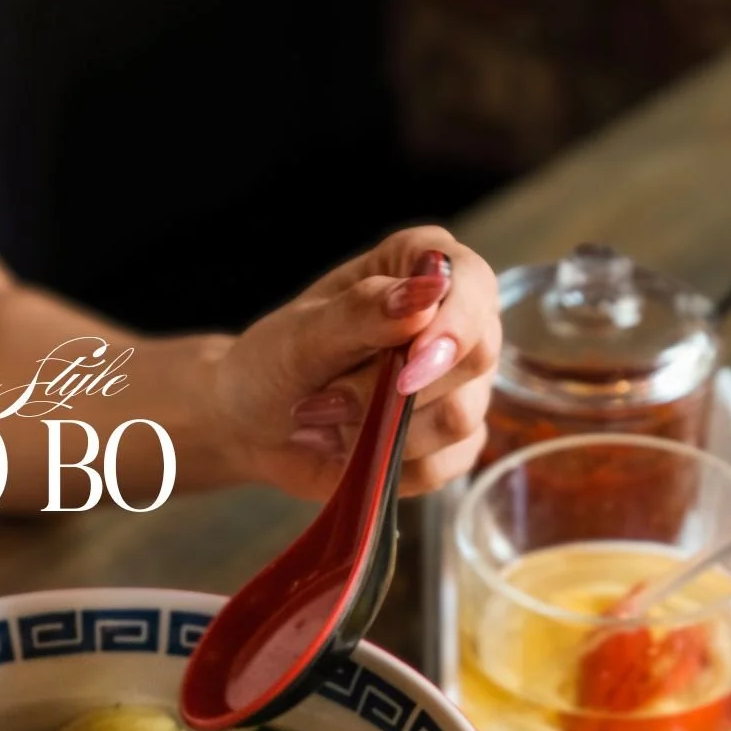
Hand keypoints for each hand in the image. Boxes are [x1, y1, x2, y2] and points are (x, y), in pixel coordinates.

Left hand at [208, 227, 499, 500]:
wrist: (254, 423)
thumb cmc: (275, 362)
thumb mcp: (303, 334)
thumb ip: (362, 312)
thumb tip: (425, 296)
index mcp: (421, 265)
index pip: (472, 283)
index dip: (454, 324)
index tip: (411, 363)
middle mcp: (453, 320)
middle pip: (476, 356)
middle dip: (394, 390)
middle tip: (329, 396)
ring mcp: (459, 384)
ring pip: (459, 419)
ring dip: (380, 430)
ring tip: (329, 418)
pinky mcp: (450, 442)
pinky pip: (443, 465)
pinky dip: (387, 463)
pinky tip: (350, 448)